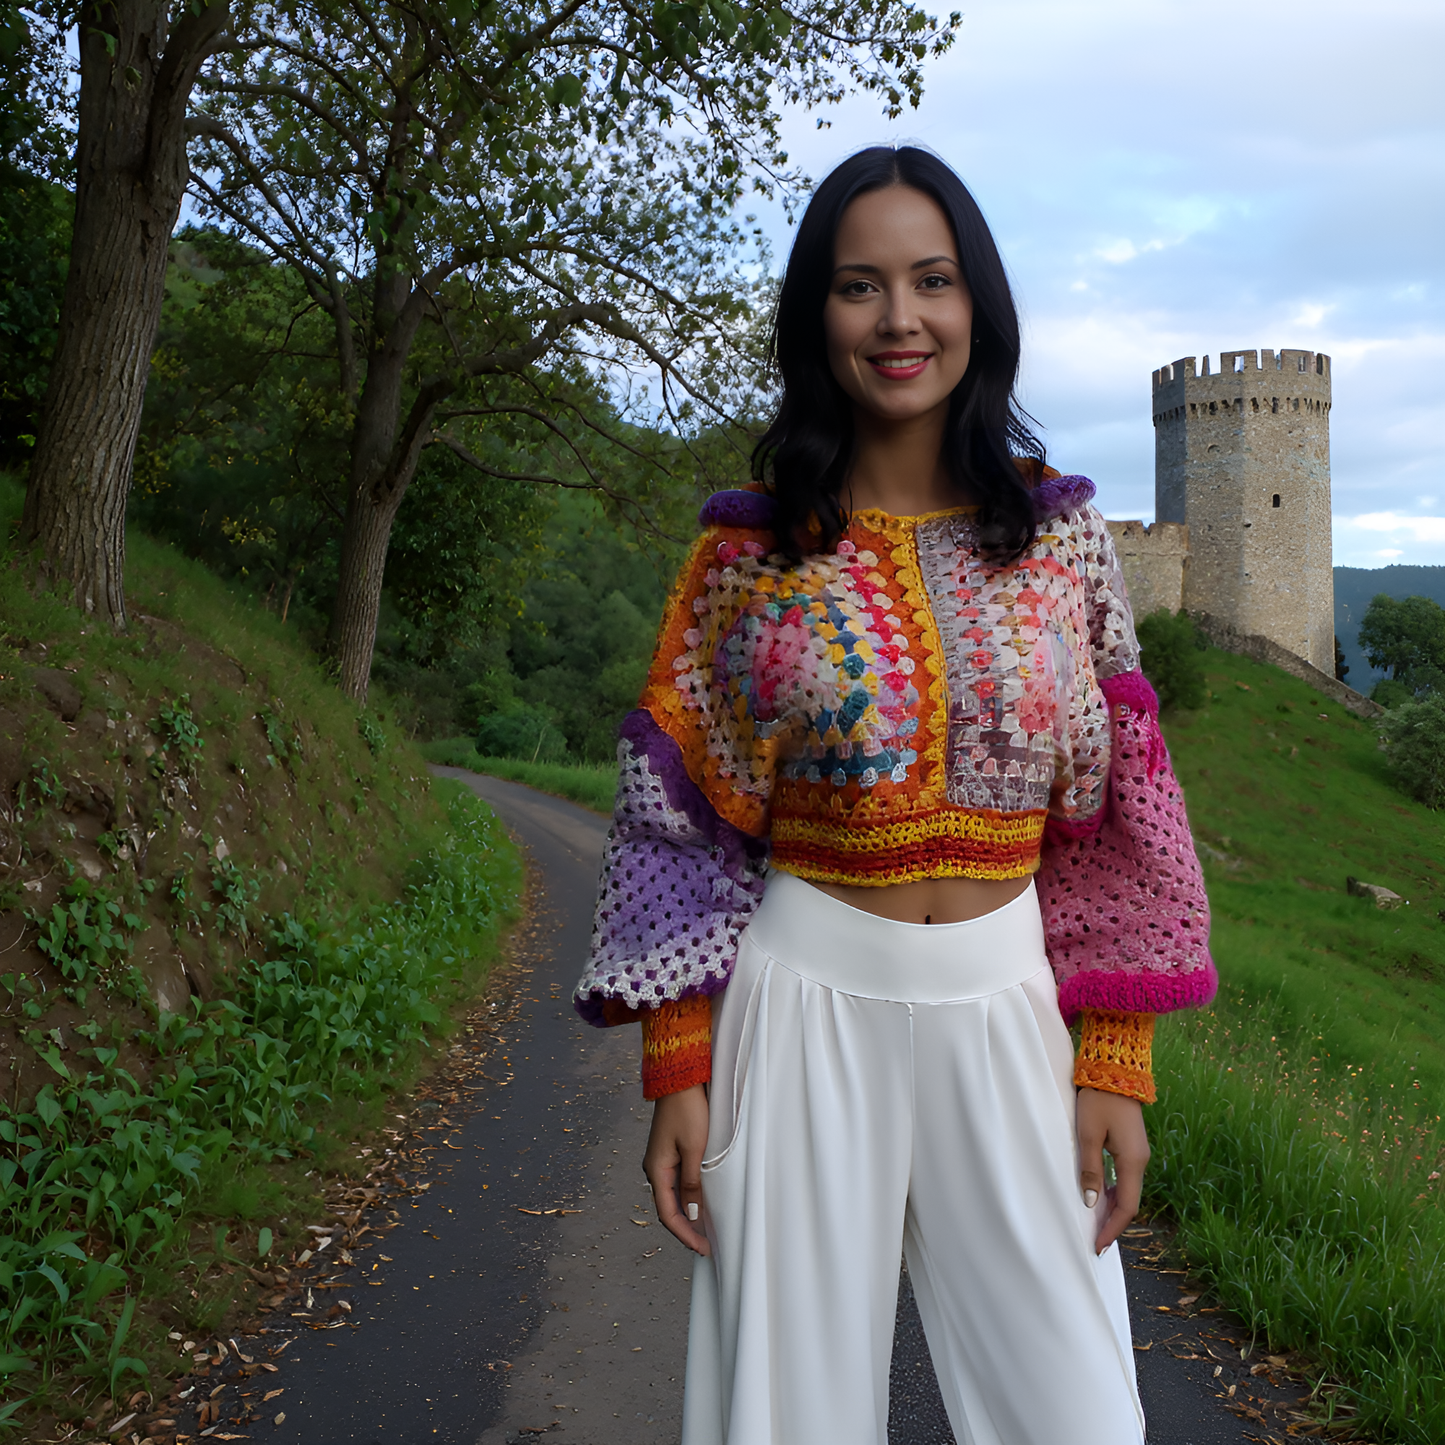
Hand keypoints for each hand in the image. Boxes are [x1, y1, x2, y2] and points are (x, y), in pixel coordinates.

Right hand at [643, 1084, 710, 1255]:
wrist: (680, 1080)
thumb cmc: (688, 1111)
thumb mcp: (694, 1149)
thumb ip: (691, 1182)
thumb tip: (690, 1213)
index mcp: (656, 1170)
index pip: (667, 1214)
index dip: (684, 1234)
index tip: (702, 1248)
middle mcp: (655, 1168)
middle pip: (668, 1208)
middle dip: (686, 1229)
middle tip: (706, 1245)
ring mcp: (661, 1160)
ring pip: (672, 1196)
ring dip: (687, 1214)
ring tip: (705, 1230)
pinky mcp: (670, 1152)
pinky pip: (677, 1183)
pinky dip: (688, 1197)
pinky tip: (700, 1203)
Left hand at [1076, 1087, 1149, 1254]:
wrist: (1115, 1070)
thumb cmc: (1099, 1100)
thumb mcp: (1088, 1134)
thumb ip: (1089, 1168)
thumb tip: (1091, 1202)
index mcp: (1133, 1161)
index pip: (1126, 1206)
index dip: (1112, 1229)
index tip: (1098, 1246)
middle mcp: (1140, 1161)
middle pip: (1128, 1201)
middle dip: (1112, 1223)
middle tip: (1094, 1241)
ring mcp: (1137, 1153)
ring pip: (1126, 1189)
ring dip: (1111, 1208)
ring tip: (1093, 1224)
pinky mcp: (1131, 1145)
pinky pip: (1124, 1176)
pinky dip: (1112, 1191)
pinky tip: (1098, 1197)